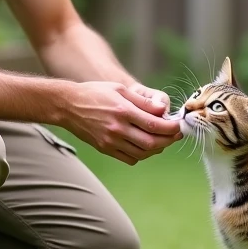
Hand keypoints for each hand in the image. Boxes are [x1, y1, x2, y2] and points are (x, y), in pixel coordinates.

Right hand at [62, 81, 182, 164]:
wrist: (68, 105)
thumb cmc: (95, 93)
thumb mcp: (120, 90)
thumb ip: (143, 102)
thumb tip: (164, 110)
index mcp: (123, 111)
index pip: (154, 124)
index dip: (171, 128)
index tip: (179, 126)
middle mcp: (117, 128)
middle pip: (151, 142)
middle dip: (168, 141)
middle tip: (176, 135)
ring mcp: (110, 141)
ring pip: (142, 153)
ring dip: (157, 149)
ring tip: (163, 141)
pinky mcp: (105, 149)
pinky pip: (129, 158)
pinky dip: (141, 155)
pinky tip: (145, 146)